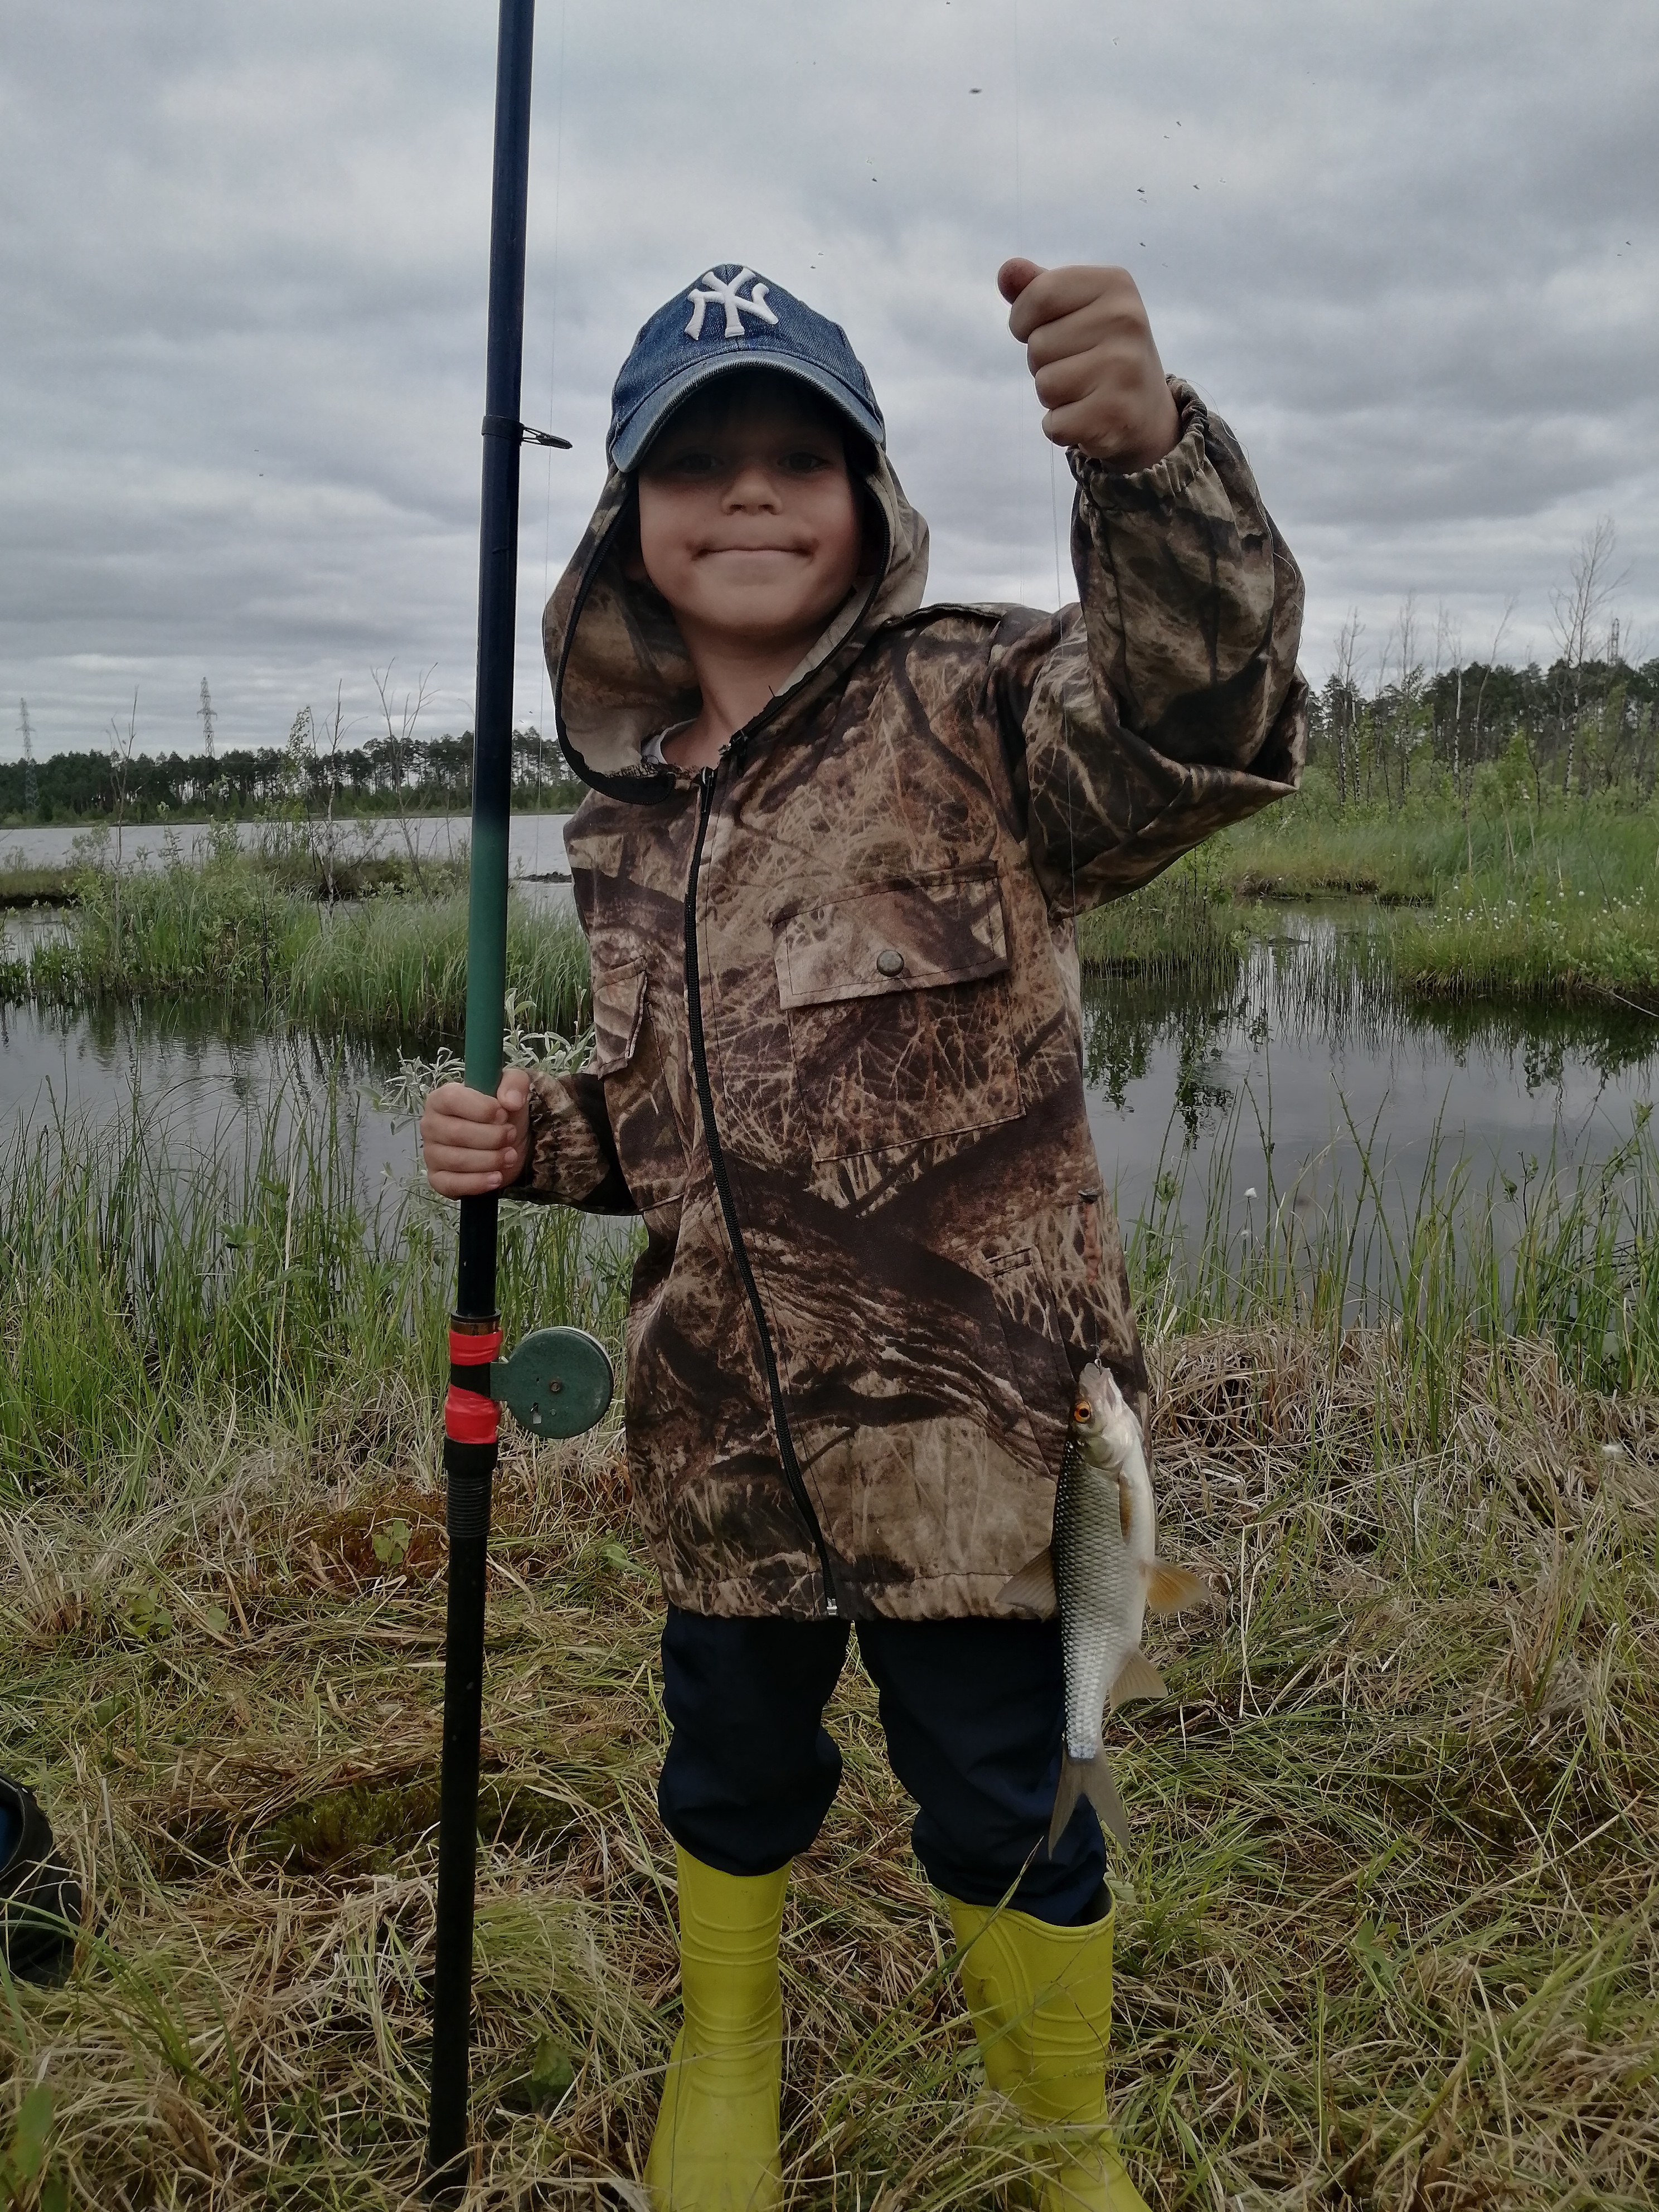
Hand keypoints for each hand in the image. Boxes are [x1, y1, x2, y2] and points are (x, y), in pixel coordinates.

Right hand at [419, 1070, 529, 1195]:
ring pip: (457, 1161)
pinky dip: (477, 1183)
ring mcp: (431, 1153)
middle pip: (457, 1134)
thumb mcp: (513, 1088)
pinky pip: (451, 1184)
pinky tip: (496, 1178)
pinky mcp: (437, 1178)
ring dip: (490, 1160)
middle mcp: (430, 1125)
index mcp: (442, 1098)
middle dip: (492, 1138)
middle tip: (511, 1136)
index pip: (452, 1100)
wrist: (507, 1142)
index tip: (503, 1114)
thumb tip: (511, 1101)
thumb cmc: (501, 1112)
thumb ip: (514, 1083)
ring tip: (510, 1156)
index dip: (481, 1109)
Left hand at [998, 259, 1179, 470]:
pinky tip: (1089, 418)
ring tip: (1086, 391)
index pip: (1038, 295)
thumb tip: (1007, 270)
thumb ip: (1039, 289)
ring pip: (1044, 385)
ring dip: (1054, 396)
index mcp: (1115, 284)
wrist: (1147, 412)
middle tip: (1080, 367)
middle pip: (1038, 345)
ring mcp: (1124, 368)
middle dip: (1044, 363)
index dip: (1024, 320)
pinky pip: (1055, 424)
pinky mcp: (1116, 414)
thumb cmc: (1102, 353)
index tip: (1048, 330)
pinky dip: (1062, 427)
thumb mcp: (1076, 310)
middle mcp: (1126, 320)